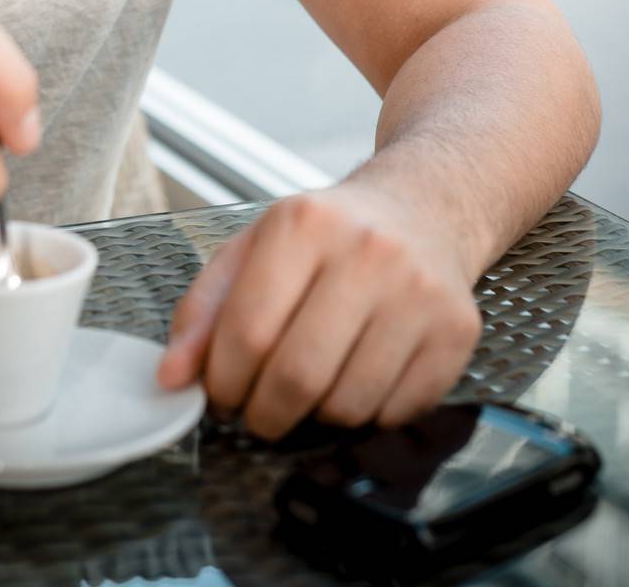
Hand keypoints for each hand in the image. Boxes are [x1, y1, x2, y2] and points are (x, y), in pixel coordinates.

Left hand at [156, 182, 481, 440]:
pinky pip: (397, 413)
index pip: (248, 331)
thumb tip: (172, 376)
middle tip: (260, 409)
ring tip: (311, 386)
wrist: (420, 210)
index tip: (223, 391)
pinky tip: (358, 377)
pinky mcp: (457, 331)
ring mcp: (420, 292)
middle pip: (297, 376)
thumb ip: (203, 311)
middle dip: (265, 413)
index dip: (224, 381)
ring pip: (348, 405)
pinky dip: (367, 416)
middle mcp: (369, 251)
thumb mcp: (254, 249)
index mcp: (305, 224)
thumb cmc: (327, 237)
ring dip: (316, 417)